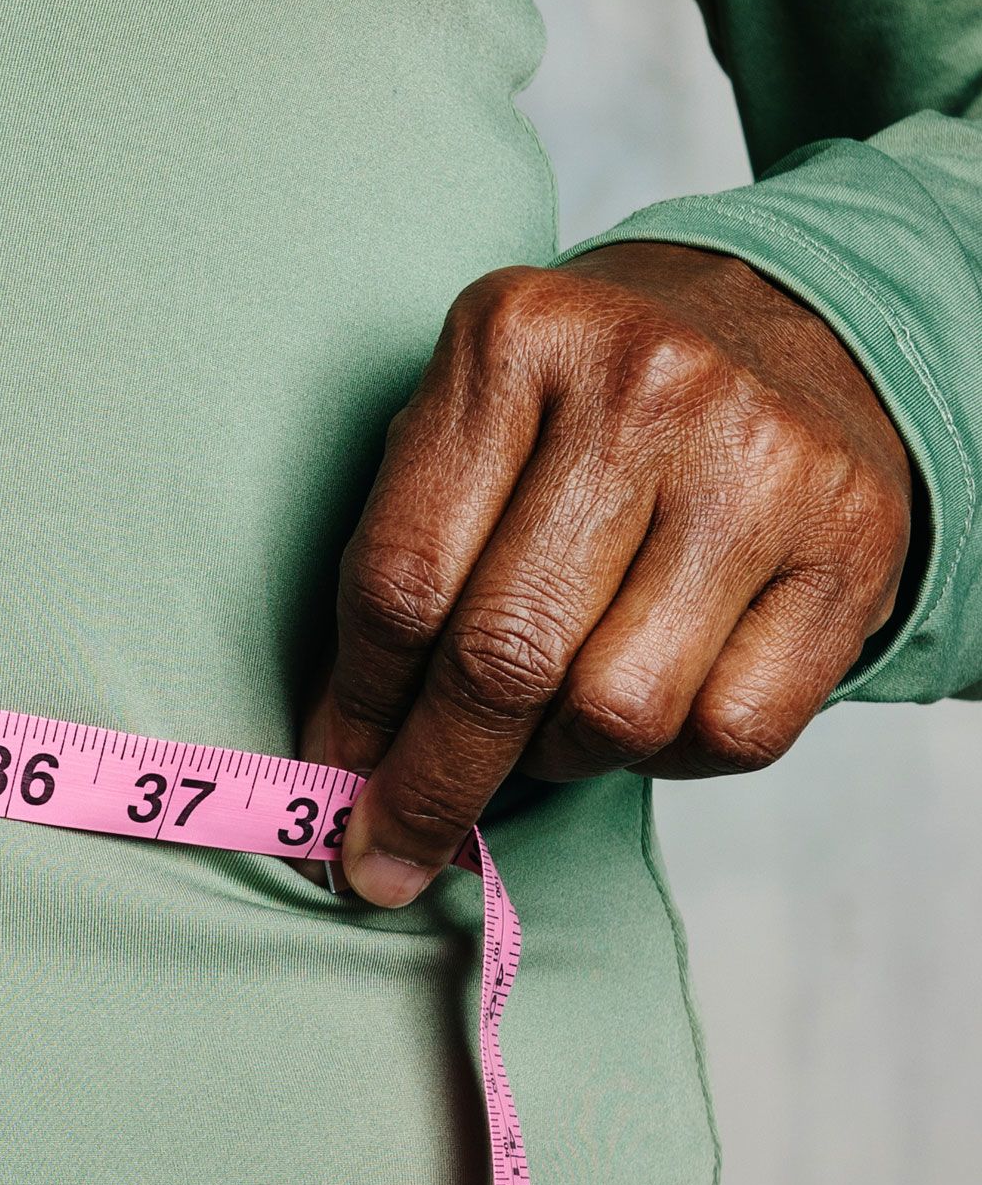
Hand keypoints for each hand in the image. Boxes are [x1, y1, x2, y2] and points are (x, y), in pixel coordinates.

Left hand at [305, 241, 913, 906]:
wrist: (773, 335)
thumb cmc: (577, 408)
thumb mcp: (466, 422)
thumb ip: (401, 562)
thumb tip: (349, 756)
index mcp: (516, 342)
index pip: (403, 577)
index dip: (357, 706)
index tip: (332, 780)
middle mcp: (647, 391)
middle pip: (504, 655)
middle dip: (432, 781)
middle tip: (388, 850)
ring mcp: (762, 468)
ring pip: (616, 712)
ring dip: (552, 760)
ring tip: (534, 734)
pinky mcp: (852, 549)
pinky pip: (730, 733)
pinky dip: (664, 757)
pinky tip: (643, 703)